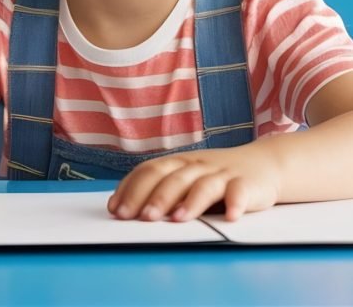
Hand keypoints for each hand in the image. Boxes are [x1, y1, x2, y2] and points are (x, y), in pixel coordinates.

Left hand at [107, 141, 281, 222]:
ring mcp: (223, 174)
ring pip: (204, 185)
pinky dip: (235, 202)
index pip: (151, 170)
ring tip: (178, 219)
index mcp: (179, 162)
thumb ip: (157, 189)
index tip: (117, 210)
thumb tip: (118, 207)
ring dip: (191, 201)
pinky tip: (230, 215)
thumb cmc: (215, 175)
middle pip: (174, 177)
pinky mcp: (248, 184)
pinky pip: (240, 191)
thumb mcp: (185, 177)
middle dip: (156, 197)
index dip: (132, 188)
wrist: (263, 163)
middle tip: (141, 218)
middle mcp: (198, 165)